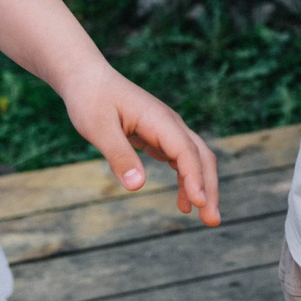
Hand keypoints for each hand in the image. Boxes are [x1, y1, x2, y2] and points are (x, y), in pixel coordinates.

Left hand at [62, 66, 221, 222]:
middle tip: (213, 221)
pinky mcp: (159, 137)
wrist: (87, 78)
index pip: (185, 152)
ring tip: (205, 218)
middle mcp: (170, 124)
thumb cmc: (91, 100)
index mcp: (159, 120)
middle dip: (209, 187)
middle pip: (201, 157)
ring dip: (203, 187)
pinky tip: (184, 203)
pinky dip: (187, 182)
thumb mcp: (99, 129)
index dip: (194, 178)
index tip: (199, 203)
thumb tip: (137, 186)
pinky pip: (181, 161)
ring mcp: (167, 131)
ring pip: (196, 160)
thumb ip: (119, 156)